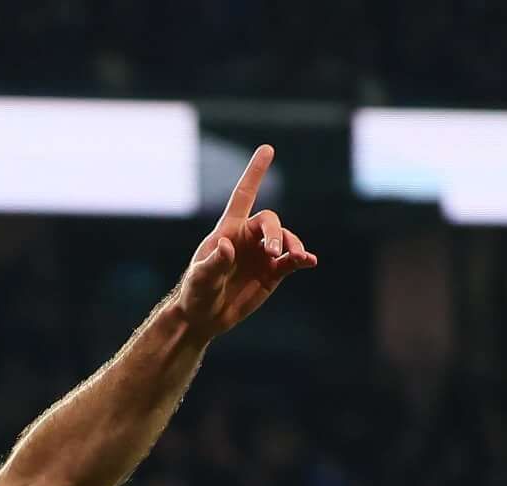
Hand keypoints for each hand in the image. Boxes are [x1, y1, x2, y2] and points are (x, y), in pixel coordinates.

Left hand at [169, 145, 314, 340]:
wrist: (205, 316)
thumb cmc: (196, 293)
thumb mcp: (200, 279)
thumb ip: (214, 263)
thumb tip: (228, 246)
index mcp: (229, 230)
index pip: (244, 195)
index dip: (255, 173)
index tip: (267, 149)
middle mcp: (248, 237)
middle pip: (269, 222)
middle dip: (274, 233)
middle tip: (272, 252)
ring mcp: (263, 254)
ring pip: (285, 239)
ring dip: (293, 245)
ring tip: (298, 258)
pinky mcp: (273, 272)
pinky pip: (292, 260)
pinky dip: (302, 259)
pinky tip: (310, 262)